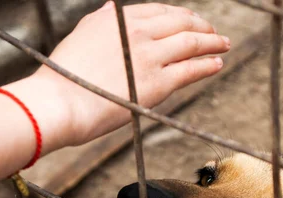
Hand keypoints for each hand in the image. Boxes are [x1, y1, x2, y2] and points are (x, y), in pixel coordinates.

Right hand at [30, 1, 229, 145]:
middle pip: (181, 22)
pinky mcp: (159, 83)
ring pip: (191, 43)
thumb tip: (112, 9)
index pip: (160, 11)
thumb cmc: (64, 77)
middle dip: (201, 25)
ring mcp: (150, 56)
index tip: (189, 20)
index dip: (179, 15)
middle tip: (213, 32)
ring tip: (223, 44)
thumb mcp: (81, 36)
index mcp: (118, 17)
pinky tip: (216, 64)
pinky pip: (191, 69)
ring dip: (212, 42)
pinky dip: (207, 65)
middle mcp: (138, 32)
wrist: (59, 103)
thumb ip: (101, 22)